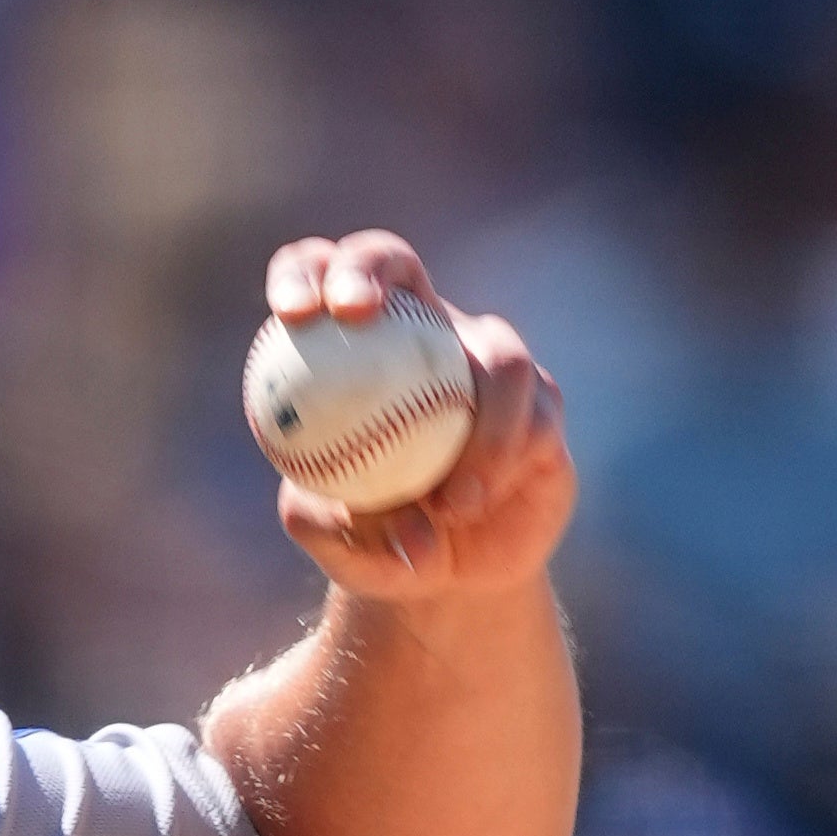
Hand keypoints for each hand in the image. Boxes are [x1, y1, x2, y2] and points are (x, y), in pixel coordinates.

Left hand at [261, 232, 573, 602]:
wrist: (439, 574)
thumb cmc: (371, 543)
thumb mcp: (335, 540)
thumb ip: (325, 522)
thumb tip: (337, 512)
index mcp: (355, 351)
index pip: (320, 281)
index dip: (305, 272)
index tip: (293, 313)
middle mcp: (422, 335)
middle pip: (395, 261)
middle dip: (370, 267)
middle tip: (355, 312)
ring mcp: (488, 361)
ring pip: (498, 359)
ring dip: (477, 432)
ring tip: (447, 504)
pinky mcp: (543, 403)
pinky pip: (534, 417)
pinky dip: (500, 460)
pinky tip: (470, 502)